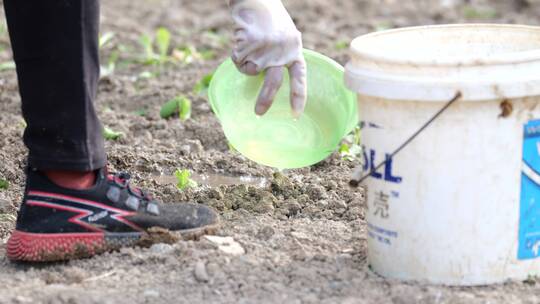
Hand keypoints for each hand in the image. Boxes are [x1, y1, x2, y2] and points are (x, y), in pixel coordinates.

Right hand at [229, 0, 306, 117]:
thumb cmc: (269, 16)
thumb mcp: (285, 36)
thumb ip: (283, 54)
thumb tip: (273, 76)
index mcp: (294, 49)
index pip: (299, 78)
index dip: (298, 96)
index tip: (296, 114)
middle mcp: (281, 52)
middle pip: (273, 83)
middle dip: (265, 99)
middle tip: (258, 114)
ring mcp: (265, 50)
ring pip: (249, 70)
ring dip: (244, 61)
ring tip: (247, 44)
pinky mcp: (249, 46)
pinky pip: (238, 61)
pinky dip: (236, 53)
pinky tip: (242, 38)